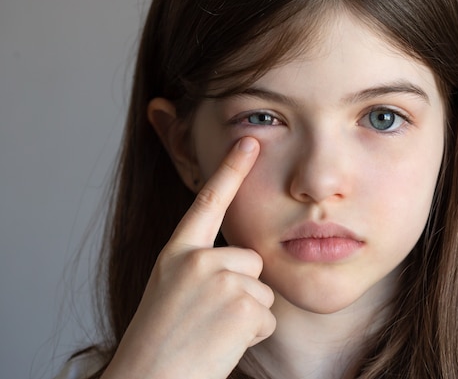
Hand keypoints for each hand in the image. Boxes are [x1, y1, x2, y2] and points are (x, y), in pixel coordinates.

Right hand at [103, 137, 275, 378]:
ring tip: (212, 333)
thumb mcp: (170, 289)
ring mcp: (219, 279)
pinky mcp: (242, 304)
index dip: (230, 169)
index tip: (249, 141)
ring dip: (246, 315)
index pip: (207, 201)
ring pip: (262, 290)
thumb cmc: (161, 341)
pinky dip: (251, 334)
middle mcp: (197, 259)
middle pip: (251, 259)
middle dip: (242, 289)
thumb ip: (199, 265)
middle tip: (208, 318)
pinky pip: (267, 315)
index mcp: (177, 253)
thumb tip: (241, 258)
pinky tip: (222, 344)